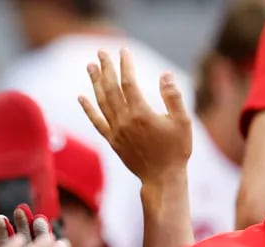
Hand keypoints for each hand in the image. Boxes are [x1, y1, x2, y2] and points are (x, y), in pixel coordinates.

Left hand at [78, 48, 191, 186]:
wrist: (162, 177)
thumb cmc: (176, 150)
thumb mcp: (182, 121)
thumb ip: (173, 97)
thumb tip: (165, 75)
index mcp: (142, 114)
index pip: (129, 83)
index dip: (125, 65)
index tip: (123, 50)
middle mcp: (124, 121)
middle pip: (111, 89)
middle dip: (106, 68)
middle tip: (101, 51)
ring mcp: (116, 131)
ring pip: (101, 102)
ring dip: (95, 83)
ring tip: (90, 66)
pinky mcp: (112, 140)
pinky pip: (96, 122)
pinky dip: (88, 109)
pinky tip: (81, 97)